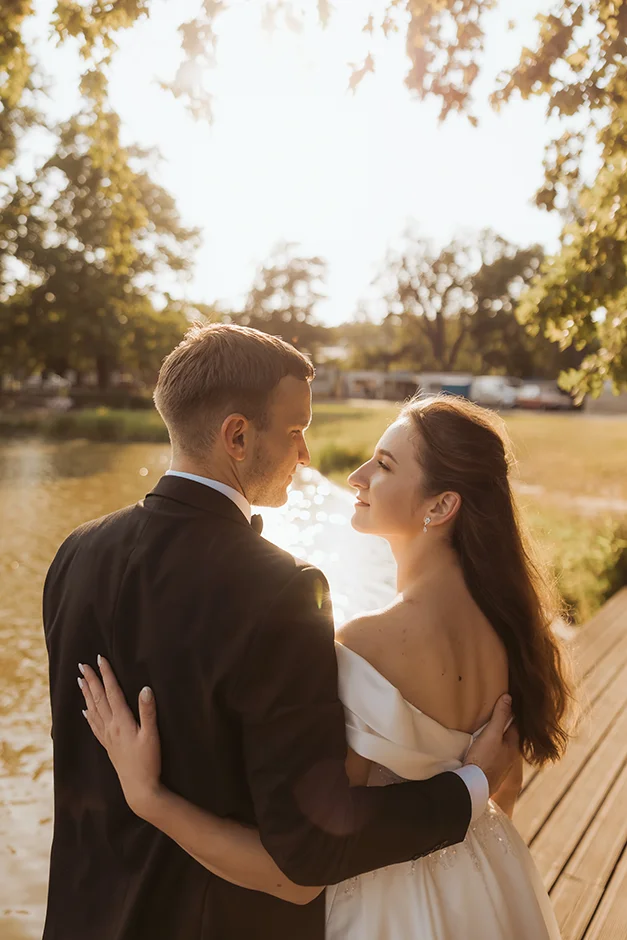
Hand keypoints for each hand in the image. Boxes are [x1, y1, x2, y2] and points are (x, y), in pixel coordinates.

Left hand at [78, 657, 162, 818]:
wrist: (139, 788)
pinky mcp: (108, 745)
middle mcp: (111, 727)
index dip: (106, 675)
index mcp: (121, 721)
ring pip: (93, 710)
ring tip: (80, 681)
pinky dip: (88, 714)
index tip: (100, 659)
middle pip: (98, 698)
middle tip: (83, 665)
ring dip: (87, 694)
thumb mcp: (152, 735)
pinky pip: (94, 725)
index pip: (112, 692)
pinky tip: (85, 710)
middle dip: (91, 680)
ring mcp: (107, 736)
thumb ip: (148, 711)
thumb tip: (145, 688)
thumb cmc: (148, 761)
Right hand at [464, 694, 519, 794]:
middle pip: (508, 736)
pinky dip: (489, 748)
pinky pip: (492, 755)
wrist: (473, 785)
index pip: (515, 725)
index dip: (510, 713)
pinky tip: (481, 747)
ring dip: (496, 738)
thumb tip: (509, 697)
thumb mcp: (492, 734)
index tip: (504, 703)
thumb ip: (500, 716)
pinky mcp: (491, 772)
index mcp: (514, 747)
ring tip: (486, 728)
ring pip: (500, 747)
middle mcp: (510, 757)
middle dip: (503, 726)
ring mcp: (501, 766)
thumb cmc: (484, 758)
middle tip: (493, 713)